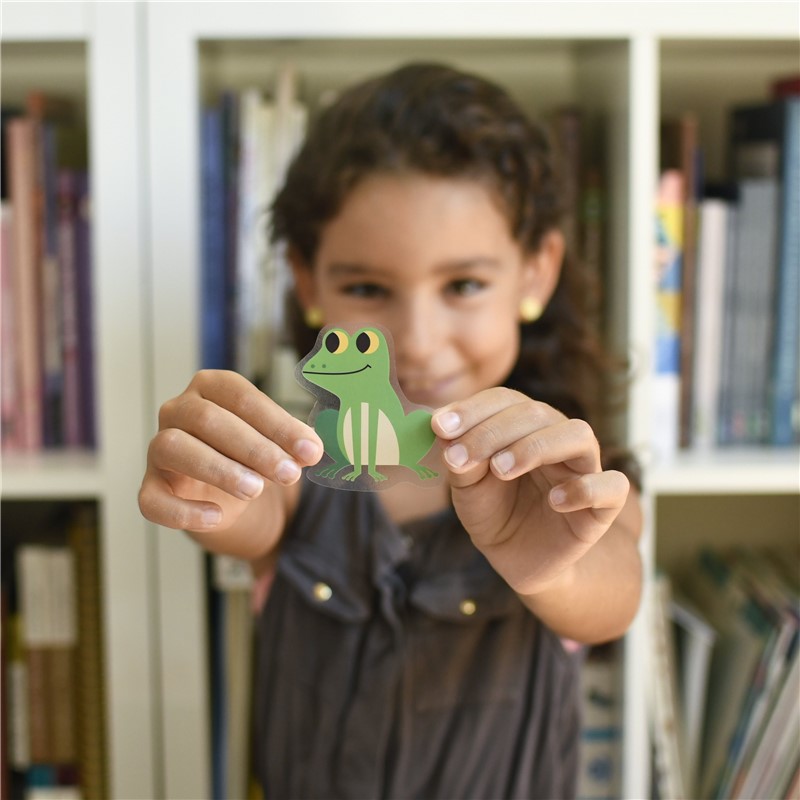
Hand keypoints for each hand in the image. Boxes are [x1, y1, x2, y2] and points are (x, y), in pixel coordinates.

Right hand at [138, 370, 322, 534]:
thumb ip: (292, 443)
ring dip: (219, 469)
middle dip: (254, 448)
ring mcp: (159, 448)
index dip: (277, 423)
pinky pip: (153, 499)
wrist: (226, 492)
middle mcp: (178, 410)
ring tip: (256, 489)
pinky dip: (184, 511)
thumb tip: (311, 449)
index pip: (240, 396)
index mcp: (211, 388)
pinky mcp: (151, 487)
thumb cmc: (250, 455)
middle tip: (288, 473)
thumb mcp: (276, 444)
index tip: (310, 451)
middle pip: (208, 419)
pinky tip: (217, 516)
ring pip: (174, 448)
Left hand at [431, 388, 629, 595]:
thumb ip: (459, 458)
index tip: (439, 426)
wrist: (515, 559)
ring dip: (536, 446)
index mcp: (523, 425)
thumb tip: (440, 427)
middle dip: (493, 431)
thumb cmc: (492, 512)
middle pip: (537, 413)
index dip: (472, 409)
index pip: (505, 400)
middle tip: (463, 457)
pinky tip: (554, 502)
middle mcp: (556, 438)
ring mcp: (583, 469)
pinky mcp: (603, 506)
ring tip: (501, 470)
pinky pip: (612, 486)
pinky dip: (585, 489)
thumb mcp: (466, 487)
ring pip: (579, 435)